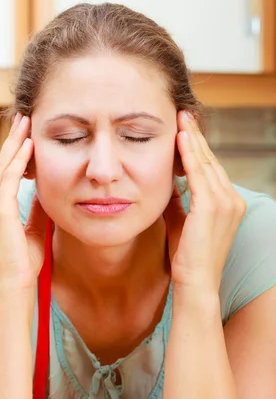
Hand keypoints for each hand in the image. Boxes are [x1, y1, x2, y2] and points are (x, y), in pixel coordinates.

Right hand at [0, 113, 47, 290]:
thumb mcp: (31, 231)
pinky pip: (7, 178)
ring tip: (26, 123)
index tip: (23, 138)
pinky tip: (29, 145)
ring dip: (15, 144)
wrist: (13, 285)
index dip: (11, 156)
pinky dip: (19, 160)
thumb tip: (43, 190)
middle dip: (11, 142)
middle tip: (23, 119)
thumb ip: (34, 209)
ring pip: (1, 168)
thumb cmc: (22, 265)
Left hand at [163, 110, 246, 293]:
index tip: (184, 130)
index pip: (211, 170)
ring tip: (180, 120)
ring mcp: (225, 203)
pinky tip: (180, 138)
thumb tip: (167, 183)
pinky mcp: (212, 207)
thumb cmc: (186, 258)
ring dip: (192, 140)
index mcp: (228, 204)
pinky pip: (199, 173)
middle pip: (211, 161)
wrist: (195, 283)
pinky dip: (189, 154)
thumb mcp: (181, 222)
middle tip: (183, 115)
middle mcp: (232, 200)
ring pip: (206, 163)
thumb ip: (178, 202)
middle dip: (196, 137)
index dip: (198, 149)